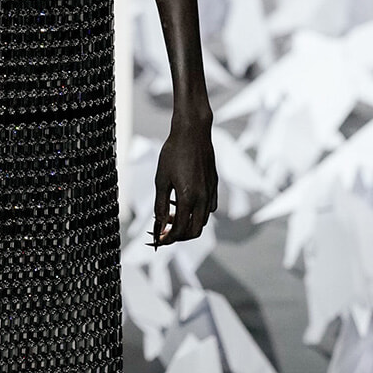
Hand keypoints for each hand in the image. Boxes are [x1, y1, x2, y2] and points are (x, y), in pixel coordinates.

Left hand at [153, 115, 217, 244]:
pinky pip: (209, 208)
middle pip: (194, 231)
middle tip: (164, 232)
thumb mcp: (161, 180)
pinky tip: (184, 202)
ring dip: (187, 224)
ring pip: (203, 221)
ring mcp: (211, 192)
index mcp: (188, 198)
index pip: (179, 230)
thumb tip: (158, 224)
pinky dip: (197, 212)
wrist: (193, 133)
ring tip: (171, 214)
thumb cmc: (173, 153)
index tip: (158, 239)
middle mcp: (203, 198)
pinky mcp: (214, 186)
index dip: (167, 239)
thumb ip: (160, 205)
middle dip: (178, 236)